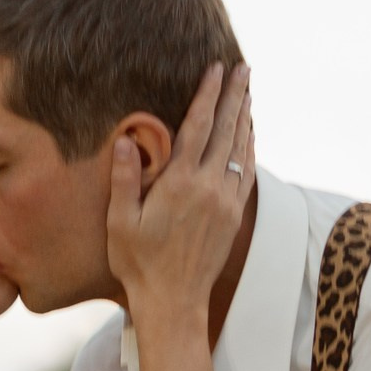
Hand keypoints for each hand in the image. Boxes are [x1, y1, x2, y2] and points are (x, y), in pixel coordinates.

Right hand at [107, 61, 253, 332]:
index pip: (198, 127)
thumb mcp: (120, 222)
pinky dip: (250, 148)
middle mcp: (209, 188)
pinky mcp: (234, 216)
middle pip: (227, 131)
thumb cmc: (138, 263)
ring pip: (242, 149)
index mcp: (179, 184)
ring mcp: (226, 202)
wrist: (173, 301)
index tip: (216, 69)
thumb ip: (124, 179)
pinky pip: (247, 172)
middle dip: (236, 96)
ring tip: (249, 92)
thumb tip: (127, 139)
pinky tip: (249, 134)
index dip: (208, 95)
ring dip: (245, 117)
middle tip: (244, 68)